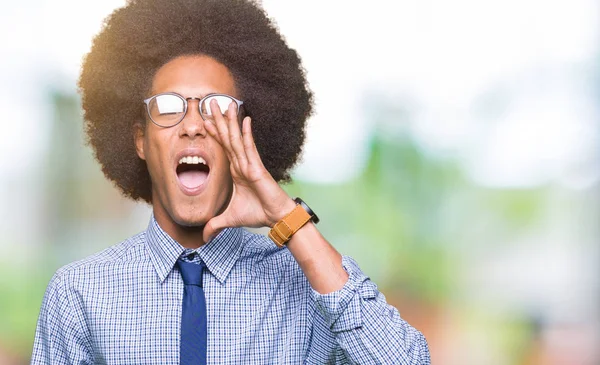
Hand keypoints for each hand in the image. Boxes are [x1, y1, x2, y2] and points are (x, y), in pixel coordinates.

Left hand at [202, 99, 295, 241]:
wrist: (275, 217)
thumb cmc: (257, 214)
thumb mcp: (229, 219)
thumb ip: (215, 225)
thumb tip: (204, 237)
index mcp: (236, 170)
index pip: (223, 148)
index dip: (214, 133)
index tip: (205, 120)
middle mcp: (242, 163)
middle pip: (228, 138)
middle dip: (219, 120)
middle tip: (210, 102)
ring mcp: (250, 164)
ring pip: (236, 139)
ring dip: (230, 121)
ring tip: (225, 104)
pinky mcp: (257, 168)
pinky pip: (250, 149)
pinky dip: (247, 134)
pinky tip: (245, 120)